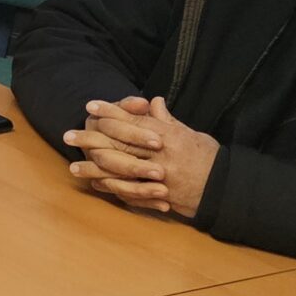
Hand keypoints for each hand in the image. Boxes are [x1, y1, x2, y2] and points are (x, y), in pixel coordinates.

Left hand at [63, 94, 217, 218]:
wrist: (227, 187)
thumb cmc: (208, 157)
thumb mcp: (190, 133)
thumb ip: (166, 120)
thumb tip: (152, 101)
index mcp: (169, 135)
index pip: (134, 120)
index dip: (111, 112)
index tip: (90, 106)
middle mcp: (161, 153)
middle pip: (119, 143)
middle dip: (91, 138)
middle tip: (68, 135)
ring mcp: (159, 175)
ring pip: (119, 169)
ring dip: (94, 167)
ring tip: (73, 166)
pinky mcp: (159, 194)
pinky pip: (130, 190)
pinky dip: (112, 186)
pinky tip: (96, 183)